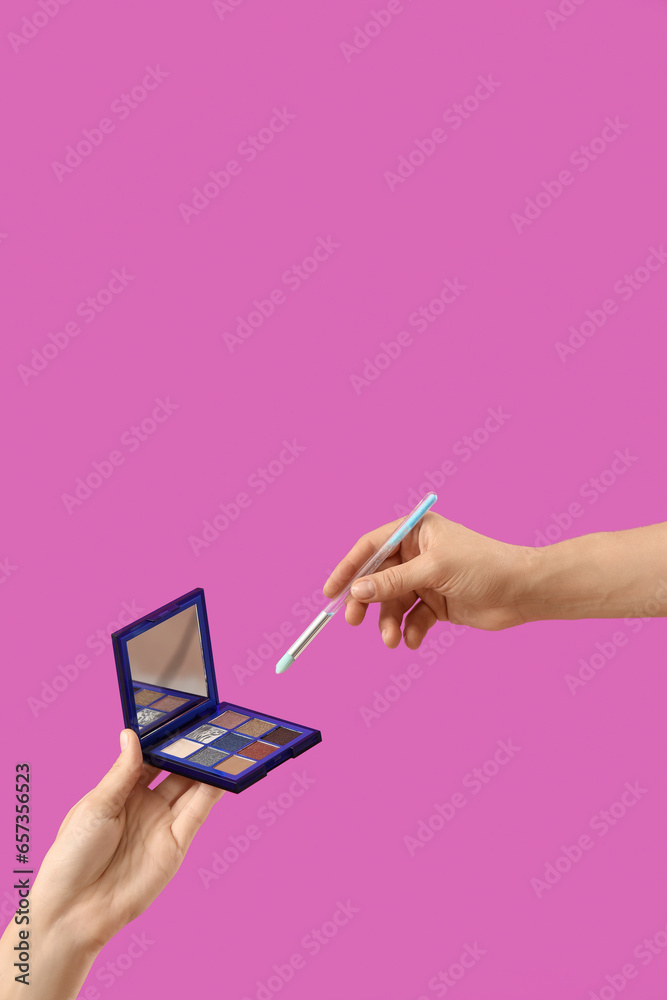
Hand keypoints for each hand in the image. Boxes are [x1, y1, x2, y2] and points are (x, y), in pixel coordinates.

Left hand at [1, 730, 222, 998]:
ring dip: (206, 768)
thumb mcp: (96, 805)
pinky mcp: (176, 845)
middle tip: (208, 725)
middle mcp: (144, 805)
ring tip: (222, 743)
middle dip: (190, 751)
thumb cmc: (73, 856)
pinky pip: (198, 813)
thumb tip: (131, 735)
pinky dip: (212, 793)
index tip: (179, 717)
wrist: (75, 910)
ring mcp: (162, 824)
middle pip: (174, 772)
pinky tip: (221, 773)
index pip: (148, 759)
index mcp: (120, 792)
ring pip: (191, 789)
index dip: (163, 740)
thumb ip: (122, 772)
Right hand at [323, 511, 531, 648]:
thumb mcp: (434, 570)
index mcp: (416, 532)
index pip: (371, 546)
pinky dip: (409, 631)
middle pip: (377, 577)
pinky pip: (412, 618)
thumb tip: (357, 591)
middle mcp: (418, 554)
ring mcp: (426, 580)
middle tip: (353, 621)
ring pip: (393, 602)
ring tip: (391, 641)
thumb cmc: (484, 567)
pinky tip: (414, 641)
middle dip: (365, 601)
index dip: (349, 568)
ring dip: (388, 623)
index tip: (330, 591)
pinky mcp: (437, 604)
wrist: (523, 592)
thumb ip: (393, 581)